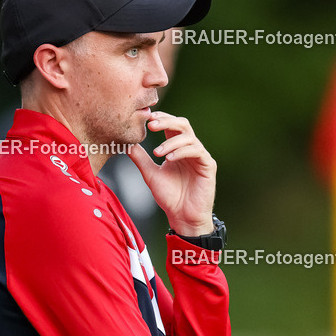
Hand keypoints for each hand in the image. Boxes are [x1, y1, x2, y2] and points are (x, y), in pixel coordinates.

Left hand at [127, 111, 215, 235]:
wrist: (183, 217)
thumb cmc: (170, 197)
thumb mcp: (150, 174)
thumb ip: (140, 158)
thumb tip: (126, 143)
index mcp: (178, 148)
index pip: (171, 126)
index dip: (161, 118)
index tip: (147, 118)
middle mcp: (190, 149)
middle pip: (183, 124)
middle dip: (166, 122)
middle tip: (151, 125)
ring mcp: (201, 156)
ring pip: (188, 137)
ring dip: (171, 142)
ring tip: (158, 152)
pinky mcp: (208, 165)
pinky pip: (197, 151)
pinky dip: (182, 152)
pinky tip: (169, 159)